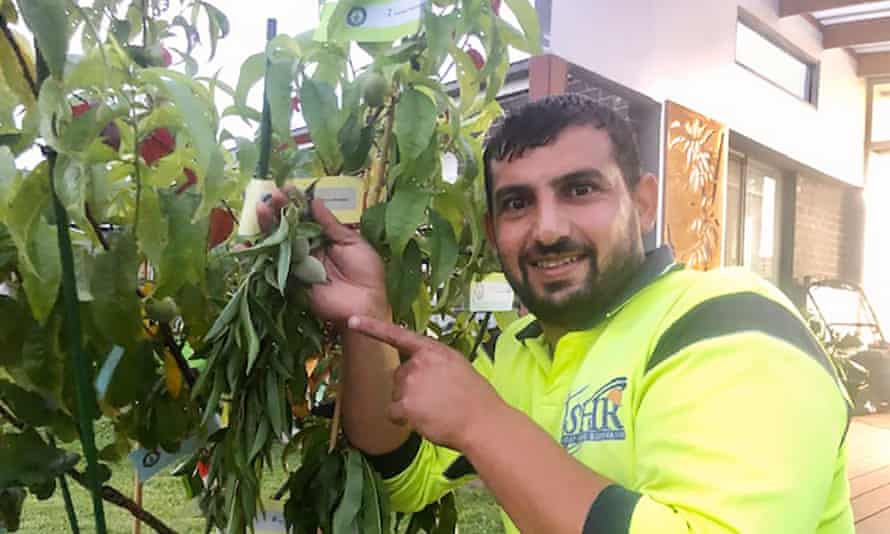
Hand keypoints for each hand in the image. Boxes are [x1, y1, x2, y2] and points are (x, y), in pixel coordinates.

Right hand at [256, 188, 388, 322]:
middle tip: (271, 196)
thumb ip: (331, 224)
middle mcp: (308, 248)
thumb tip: (315, 201)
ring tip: (260, 209)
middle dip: (278, 210)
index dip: (295, 202)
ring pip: (277, 242)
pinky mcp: (291, 280)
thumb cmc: (366, 271)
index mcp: (323, 236)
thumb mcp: (352, 242)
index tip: (286, 188)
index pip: (305, 216)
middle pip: (288, 226)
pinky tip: (243, 245)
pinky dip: (256, 257)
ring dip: (267, 226)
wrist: (367, 301)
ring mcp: (298, 263)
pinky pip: (271, 267)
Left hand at [346, 315, 503, 449]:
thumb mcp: (456, 366)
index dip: (372, 327)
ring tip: (436, 410)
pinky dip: (404, 421)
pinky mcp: (406, 405)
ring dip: (410, 405)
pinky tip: (425, 421)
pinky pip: (394, 413)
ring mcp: (411, 383)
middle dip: (411, 388)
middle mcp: (419, 363)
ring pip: (397, 395)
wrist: (483, 422)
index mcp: (433, 350)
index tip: (352, 320)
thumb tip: (416, 366)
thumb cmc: (474, 398)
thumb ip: (433, 361)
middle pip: (399, 375)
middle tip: (438, 399)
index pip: (397, 335)